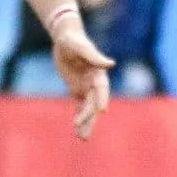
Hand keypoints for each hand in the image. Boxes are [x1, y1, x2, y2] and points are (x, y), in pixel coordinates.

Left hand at [51, 22, 113, 138]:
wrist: (66, 38)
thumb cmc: (73, 40)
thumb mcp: (81, 47)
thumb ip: (94, 56)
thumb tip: (111, 64)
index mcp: (98, 73)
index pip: (102, 89)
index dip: (102, 99)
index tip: (102, 111)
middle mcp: (94, 83)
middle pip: (94, 104)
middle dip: (90, 118)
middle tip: (84, 133)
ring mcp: (86, 87)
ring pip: (87, 108)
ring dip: (86, 122)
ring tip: (82, 138)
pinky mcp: (76, 89)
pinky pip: (79, 106)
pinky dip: (79, 116)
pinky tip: (77, 129)